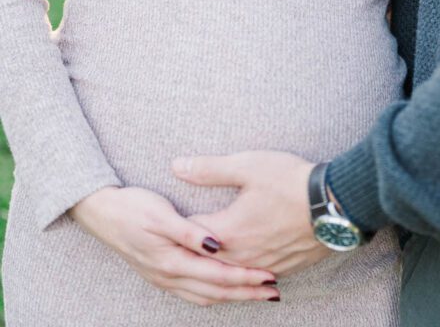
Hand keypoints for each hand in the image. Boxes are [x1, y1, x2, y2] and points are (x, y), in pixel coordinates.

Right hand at [70, 185, 279, 305]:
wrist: (101, 212)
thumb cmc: (132, 207)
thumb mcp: (161, 215)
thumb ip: (189, 232)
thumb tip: (216, 245)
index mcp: (172, 262)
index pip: (217, 276)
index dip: (245, 278)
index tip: (269, 275)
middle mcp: (169, 276)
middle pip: (215, 292)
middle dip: (246, 293)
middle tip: (273, 291)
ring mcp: (164, 279)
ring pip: (205, 297)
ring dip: (232, 296)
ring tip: (257, 294)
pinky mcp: (161, 274)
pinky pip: (193, 293)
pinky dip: (214, 294)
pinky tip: (224, 291)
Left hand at [173, 152, 332, 276]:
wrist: (334, 203)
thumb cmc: (290, 181)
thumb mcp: (247, 166)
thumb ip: (209, 169)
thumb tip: (176, 166)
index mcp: (228, 232)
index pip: (191, 235)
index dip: (177, 227)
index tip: (166, 221)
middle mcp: (242, 256)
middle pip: (206, 261)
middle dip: (191, 252)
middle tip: (175, 247)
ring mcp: (263, 266)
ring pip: (229, 274)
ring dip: (215, 268)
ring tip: (201, 265)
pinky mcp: (282, 268)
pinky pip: (252, 277)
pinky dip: (240, 274)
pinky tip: (239, 271)